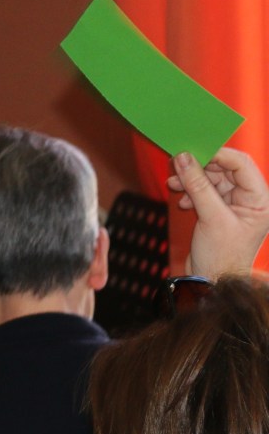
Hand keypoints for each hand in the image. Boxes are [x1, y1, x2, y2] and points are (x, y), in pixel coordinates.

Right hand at [169, 148, 268, 277]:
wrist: (211, 282)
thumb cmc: (221, 256)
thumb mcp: (211, 218)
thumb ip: (197, 185)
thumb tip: (184, 158)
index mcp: (260, 200)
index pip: (241, 165)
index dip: (218, 154)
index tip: (193, 151)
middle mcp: (249, 200)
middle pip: (224, 170)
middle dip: (200, 167)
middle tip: (177, 165)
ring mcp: (233, 205)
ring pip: (211, 180)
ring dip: (191, 180)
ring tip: (174, 185)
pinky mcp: (218, 211)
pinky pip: (203, 192)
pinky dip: (189, 192)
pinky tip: (181, 201)